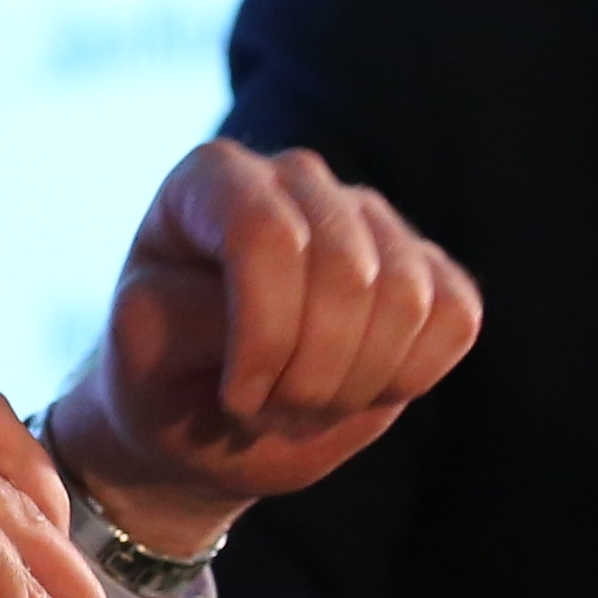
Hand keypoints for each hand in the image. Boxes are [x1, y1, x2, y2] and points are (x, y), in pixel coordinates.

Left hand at [46, 142, 483, 559]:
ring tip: (303, 406)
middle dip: (311, 375)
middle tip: (266, 413)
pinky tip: (356, 391)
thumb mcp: (142, 358)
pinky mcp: (427, 267)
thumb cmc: (166, 380)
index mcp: (211, 179)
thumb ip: (186, 319)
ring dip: (356, 385)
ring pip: (408, 298)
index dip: (264, 336)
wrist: (207, 419)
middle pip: (346, 272)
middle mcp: (296, 177)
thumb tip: (264, 302)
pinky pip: (455, 318)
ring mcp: (369, 216)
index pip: (266, 235)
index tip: (236, 399)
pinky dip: (409, 378)